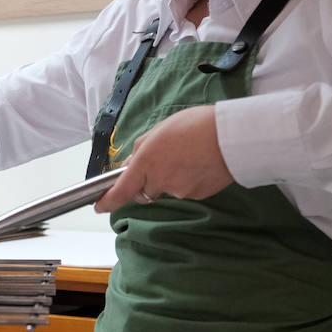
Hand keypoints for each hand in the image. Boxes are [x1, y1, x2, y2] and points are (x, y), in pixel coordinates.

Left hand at [93, 105, 234, 212]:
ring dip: (172, 177)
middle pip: (145, 190)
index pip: (121, 191)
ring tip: (189, 154)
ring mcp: (180, 191)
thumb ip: (142, 148)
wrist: (232, 137)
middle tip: (163, 160)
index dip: (108, 201)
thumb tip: (131, 163)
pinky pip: (186, 190)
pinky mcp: (198, 195)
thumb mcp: (160, 129)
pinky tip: (199, 163)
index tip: (99, 205)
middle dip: (148, 180)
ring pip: (168, 189)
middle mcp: (160, 181)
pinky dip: (189, 180)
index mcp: (147, 162)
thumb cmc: (197, 126)